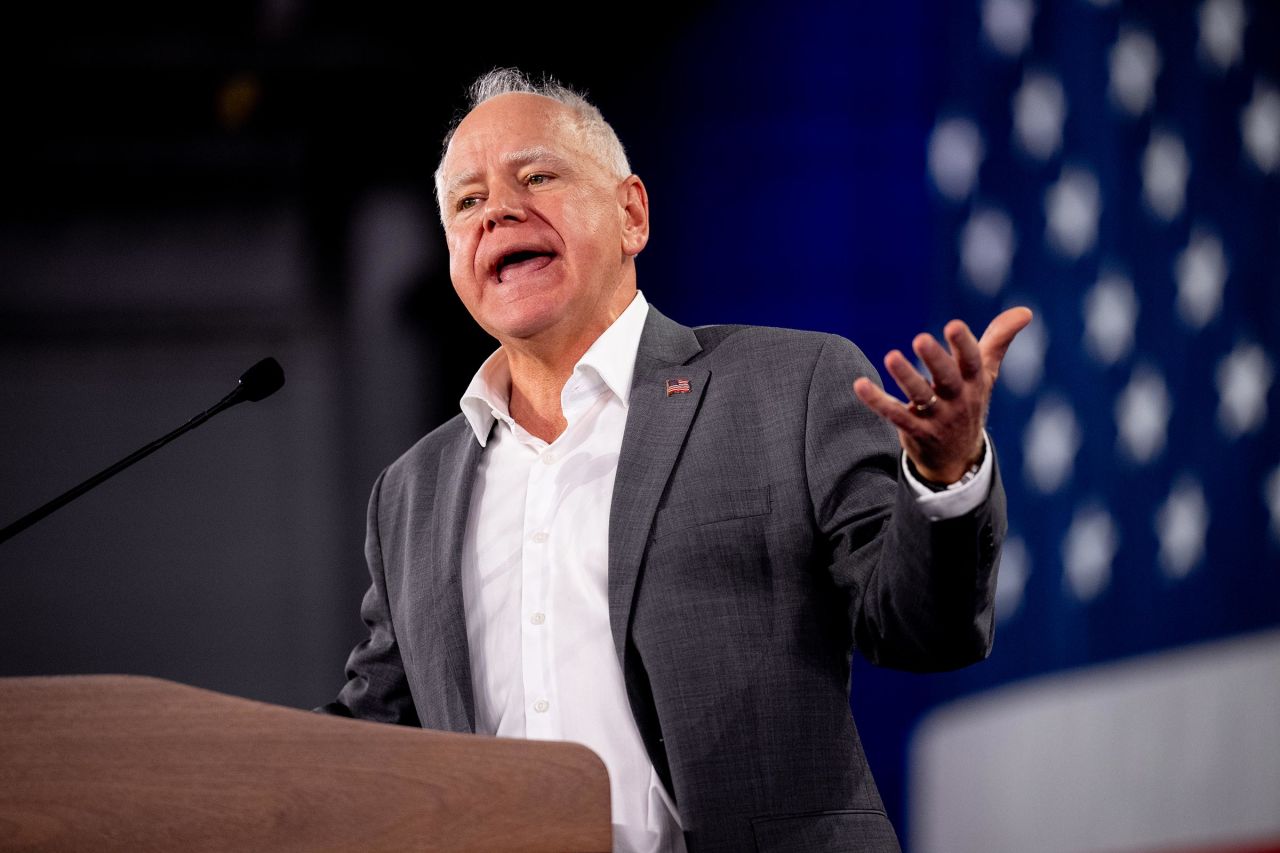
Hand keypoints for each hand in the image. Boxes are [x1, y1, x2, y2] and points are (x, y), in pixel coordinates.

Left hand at [853, 307, 1032, 483]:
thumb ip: (999, 340)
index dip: (963, 344)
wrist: (959, 458)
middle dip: (936, 359)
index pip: (971, 361)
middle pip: (947, 378)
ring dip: (906, 377)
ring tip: (891, 357)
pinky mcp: (915, 431)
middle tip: (920, 338)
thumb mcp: (986, 373)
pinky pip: (895, 415)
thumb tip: (1026, 311)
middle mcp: (958, 399)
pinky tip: (859, 384)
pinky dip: (877, 400)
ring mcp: (937, 417)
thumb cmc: (970, 401)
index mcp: (974, 381)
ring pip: (920, 397)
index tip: (954, 325)